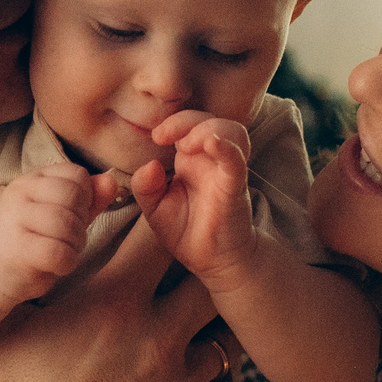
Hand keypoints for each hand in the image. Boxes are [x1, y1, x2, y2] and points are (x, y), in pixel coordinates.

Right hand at [0, 163, 119, 307]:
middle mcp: (19, 191)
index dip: (86, 199)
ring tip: (64, 251)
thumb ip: (90, 198)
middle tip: (70, 239)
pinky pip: (57, 251)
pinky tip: (58, 266)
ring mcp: (13, 218)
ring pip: (66, 224)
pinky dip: (67, 262)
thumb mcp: (64, 213)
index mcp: (33, 177)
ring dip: (75, 244)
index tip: (73, 217)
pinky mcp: (15, 248)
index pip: (77, 175)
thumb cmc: (36, 239)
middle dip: (81, 223)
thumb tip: (111, 182)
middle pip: (73, 197)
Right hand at [0, 215, 228, 381]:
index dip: (166, 220)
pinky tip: (193, 372)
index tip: (162, 217)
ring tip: (197, 323)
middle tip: (193, 270)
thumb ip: (33, 278)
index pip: (163, 235)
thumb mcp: (6, 323)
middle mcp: (157, 334)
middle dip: (203, 271)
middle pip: (212, 279)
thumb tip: (36, 245)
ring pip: (226, 335)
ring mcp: (178, 381)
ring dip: (211, 326)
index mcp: (114, 301)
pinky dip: (215, 376)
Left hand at [130, 112, 256, 291]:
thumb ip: (145, 187)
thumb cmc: (187, 232)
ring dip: (207, 129)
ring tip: (187, 145)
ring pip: (232, 132)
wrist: (214, 261)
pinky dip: (227, 148)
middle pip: (210, 119)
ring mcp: (226, 172)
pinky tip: (213, 144)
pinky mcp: (235, 188)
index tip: (156, 136)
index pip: (188, 124)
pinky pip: (236, 162)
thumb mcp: (154, 209)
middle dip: (186, 120)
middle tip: (166, 137)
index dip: (173, 122)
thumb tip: (150, 165)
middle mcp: (211, 160)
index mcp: (191, 160)